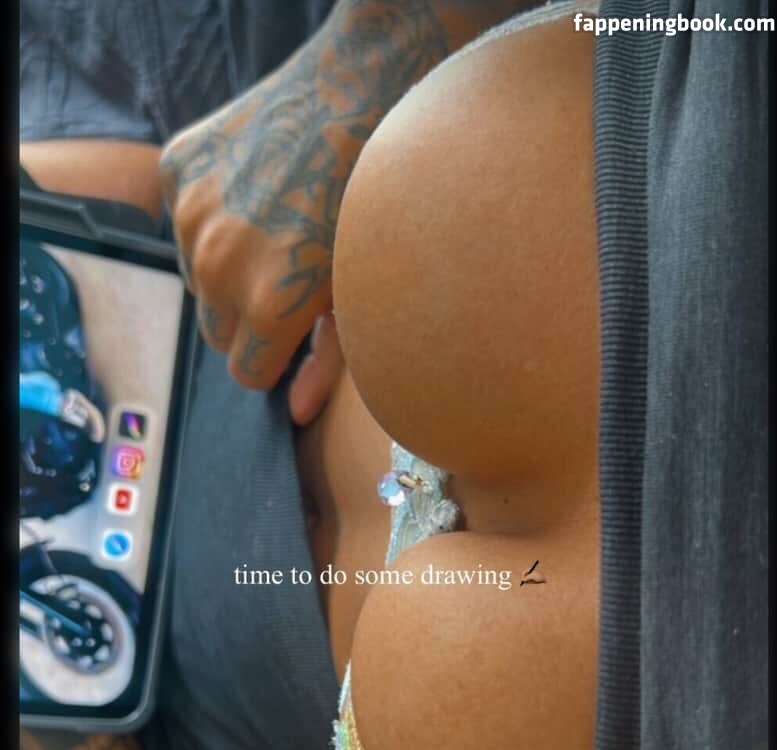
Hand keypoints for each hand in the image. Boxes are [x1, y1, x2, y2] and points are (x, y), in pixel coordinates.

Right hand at [159, 0, 451, 421]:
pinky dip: (209, 215)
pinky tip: (255, 189)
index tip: (292, 334)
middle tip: (288, 279)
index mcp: (269, 306)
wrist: (364, 90)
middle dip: (247, 319)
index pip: (245, 372)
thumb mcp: (365, 292)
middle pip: (217, 331)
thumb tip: (294, 413)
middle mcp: (217, 265)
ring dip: (225, 269)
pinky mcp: (178, 166)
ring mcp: (192, 212)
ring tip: (275, 228)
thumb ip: (328, 362)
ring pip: (195, 278)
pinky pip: (181, 220)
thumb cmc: (379, 204)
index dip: (273, 358)